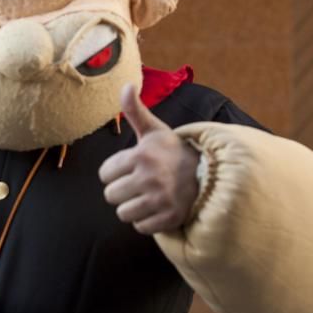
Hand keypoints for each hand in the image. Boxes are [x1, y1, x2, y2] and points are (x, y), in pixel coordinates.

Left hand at [98, 84, 199, 234]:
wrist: (208, 173)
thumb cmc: (173, 152)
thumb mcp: (154, 130)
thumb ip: (135, 110)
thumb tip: (126, 85)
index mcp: (141, 155)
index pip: (104, 174)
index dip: (114, 173)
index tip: (130, 169)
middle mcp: (149, 178)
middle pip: (111, 196)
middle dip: (121, 191)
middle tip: (139, 184)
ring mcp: (160, 200)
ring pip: (123, 213)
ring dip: (132, 207)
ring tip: (147, 196)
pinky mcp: (169, 218)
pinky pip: (140, 227)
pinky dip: (146, 221)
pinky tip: (157, 208)